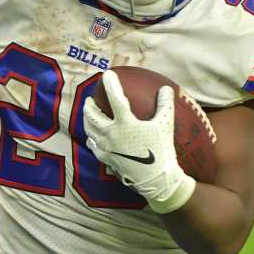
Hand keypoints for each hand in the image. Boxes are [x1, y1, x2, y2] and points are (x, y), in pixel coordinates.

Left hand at [82, 70, 194, 213]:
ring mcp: (107, 148)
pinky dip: (92, 139)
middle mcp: (111, 134)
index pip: (115, 98)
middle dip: (89, 105)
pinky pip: (94, 147)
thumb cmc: (161, 151)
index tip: (107, 74)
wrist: (156, 179)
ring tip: (89, 115)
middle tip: (90, 99)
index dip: (111, 84)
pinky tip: (94, 139)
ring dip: (87, 120)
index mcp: (125, 123)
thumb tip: (166, 88)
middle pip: (92, 115)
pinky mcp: (107, 159)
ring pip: (89, 130)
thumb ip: (165, 105)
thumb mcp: (165, 125)